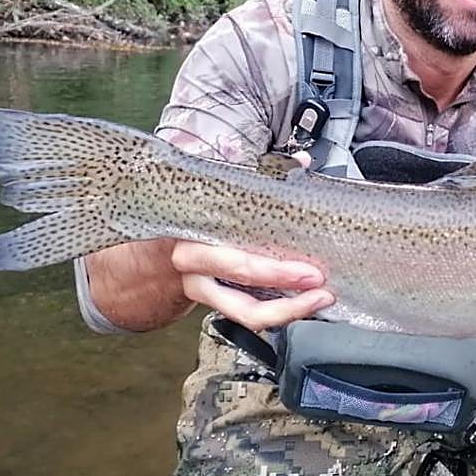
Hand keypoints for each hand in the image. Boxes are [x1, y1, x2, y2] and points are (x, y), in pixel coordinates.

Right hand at [171, 148, 333, 329]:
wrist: (157, 244)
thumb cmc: (196, 212)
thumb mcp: (220, 186)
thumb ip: (260, 172)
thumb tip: (301, 161)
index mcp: (195, 236)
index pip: (236, 262)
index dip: (273, 272)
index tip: (308, 270)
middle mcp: (196, 267)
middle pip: (242, 292)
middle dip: (285, 294)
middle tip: (318, 284)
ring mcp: (204, 289)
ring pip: (245, 314)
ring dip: (286, 312)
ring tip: (318, 300)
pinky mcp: (217, 302)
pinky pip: (248, 314)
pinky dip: (280, 310)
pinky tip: (304, 301)